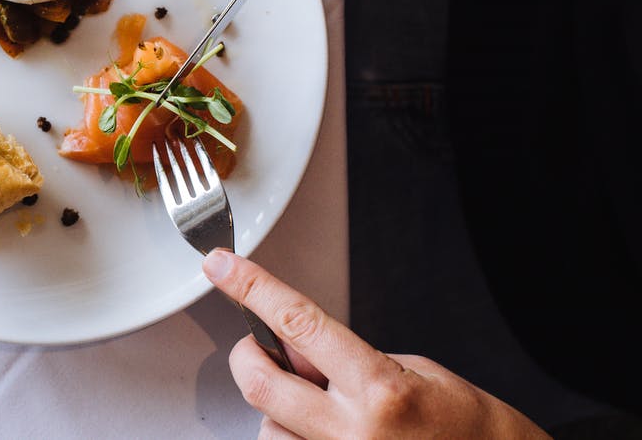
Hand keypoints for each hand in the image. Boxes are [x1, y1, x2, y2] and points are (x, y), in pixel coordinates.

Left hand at [202, 250, 548, 438]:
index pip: (299, 323)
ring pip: (267, 425)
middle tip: (261, 346)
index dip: (253, 288)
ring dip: (280, 408)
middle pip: (260, 382)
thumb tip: (293, 348)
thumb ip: (346, 357)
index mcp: (380, 389)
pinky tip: (327, 432)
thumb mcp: (414, 370)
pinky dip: (293, 434)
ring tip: (327, 410)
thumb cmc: (467, 426)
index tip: (221, 266)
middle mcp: (353, 432)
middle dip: (249, 356)